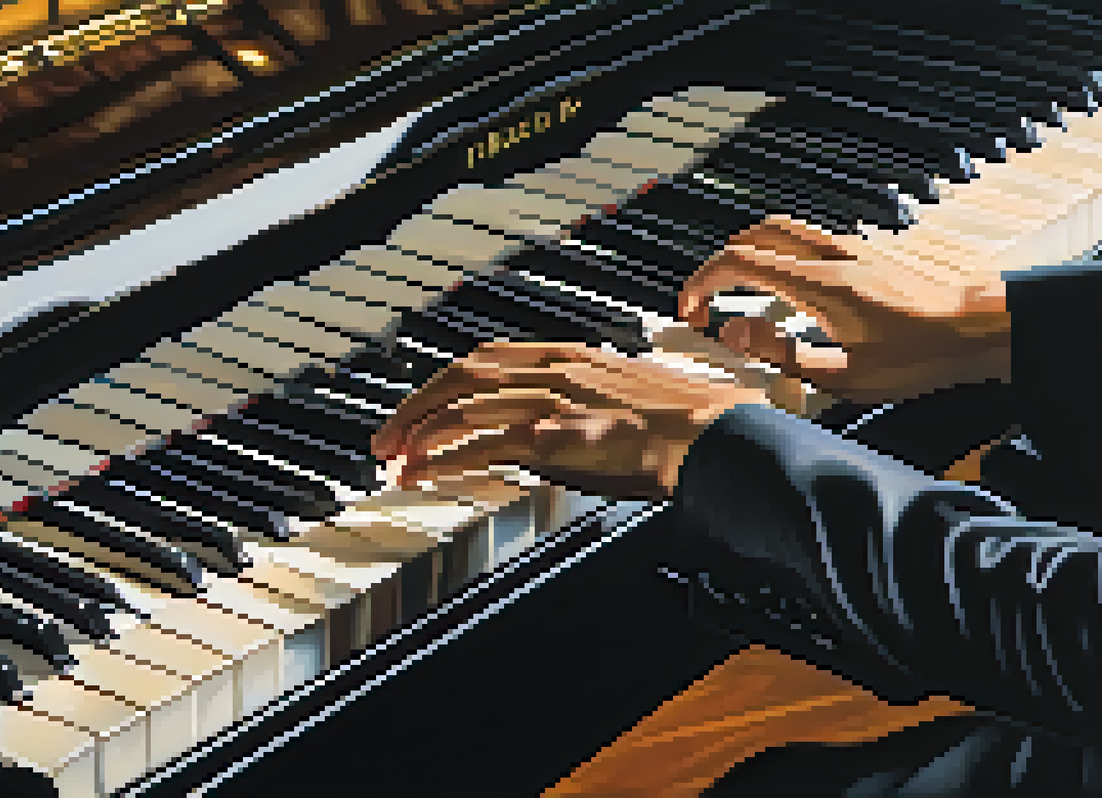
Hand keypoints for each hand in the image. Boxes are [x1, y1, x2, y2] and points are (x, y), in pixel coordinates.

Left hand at [370, 341, 769, 499]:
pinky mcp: (560, 435)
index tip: (417, 412)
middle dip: (414, 407)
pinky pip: (488, 444)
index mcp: (568, 355)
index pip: (484, 359)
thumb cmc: (682, 424)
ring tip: (394, 463)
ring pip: (465, 406)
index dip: (441, 386)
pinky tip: (426, 473)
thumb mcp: (617, 403)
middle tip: (385, 440)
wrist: (716, 434)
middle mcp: (555, 369)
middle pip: (461, 375)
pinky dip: (449, 458)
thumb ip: (572, 412)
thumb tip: (534, 438)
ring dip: (420, 436)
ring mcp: (556, 399)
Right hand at [679, 217, 1012, 404]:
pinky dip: (776, 256)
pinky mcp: (863, 253)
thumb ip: (783, 355)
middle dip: (717, 265)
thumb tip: (732, 333)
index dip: (701, 283)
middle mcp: (830, 255)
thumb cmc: (919, 358)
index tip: (688, 313)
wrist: (978, 331)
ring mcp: (849, 248)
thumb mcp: (846, 377)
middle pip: (752, 233)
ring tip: (737, 298)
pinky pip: (804, 241)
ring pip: (779, 231)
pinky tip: (783, 296)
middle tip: (705, 305)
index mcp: (818, 283)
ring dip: (747, 255)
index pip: (737, 261)